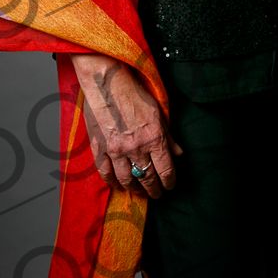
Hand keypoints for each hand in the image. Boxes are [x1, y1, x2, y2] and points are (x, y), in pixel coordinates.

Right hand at [72, 54, 181, 197]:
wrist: (107, 82)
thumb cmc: (134, 93)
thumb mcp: (159, 112)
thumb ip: (168, 135)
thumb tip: (178, 153)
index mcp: (154, 138)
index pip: (166, 170)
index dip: (169, 182)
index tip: (169, 187)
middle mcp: (136, 148)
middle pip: (147, 178)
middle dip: (154, 189)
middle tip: (156, 195)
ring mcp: (116, 150)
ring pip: (127, 180)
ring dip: (134, 189)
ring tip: (139, 192)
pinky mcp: (99, 149)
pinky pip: (106, 173)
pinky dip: (113, 182)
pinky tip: (118, 184)